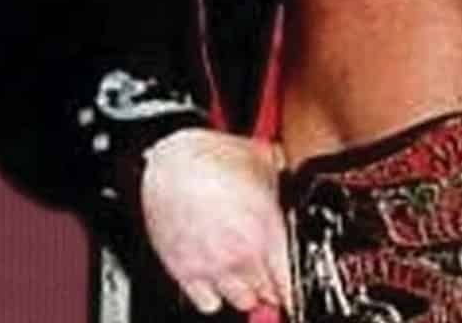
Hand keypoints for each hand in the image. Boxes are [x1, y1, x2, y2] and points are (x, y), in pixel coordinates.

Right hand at [141, 127, 292, 315]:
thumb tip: (290, 167)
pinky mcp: (185, 270)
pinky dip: (213, 296)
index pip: (288, 279)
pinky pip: (208, 304)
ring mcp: (213, 265)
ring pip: (242, 301)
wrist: (170, 163)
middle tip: (265, 275)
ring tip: (243, 278)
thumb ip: (282, 171)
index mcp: (266, 230)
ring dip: (245, 292)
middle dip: (269, 286)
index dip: (291, 284)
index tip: (289, 284)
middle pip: (267, 292)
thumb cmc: (212, 158)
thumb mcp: (261, 158)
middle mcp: (242, 253)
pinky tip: (216, 281)